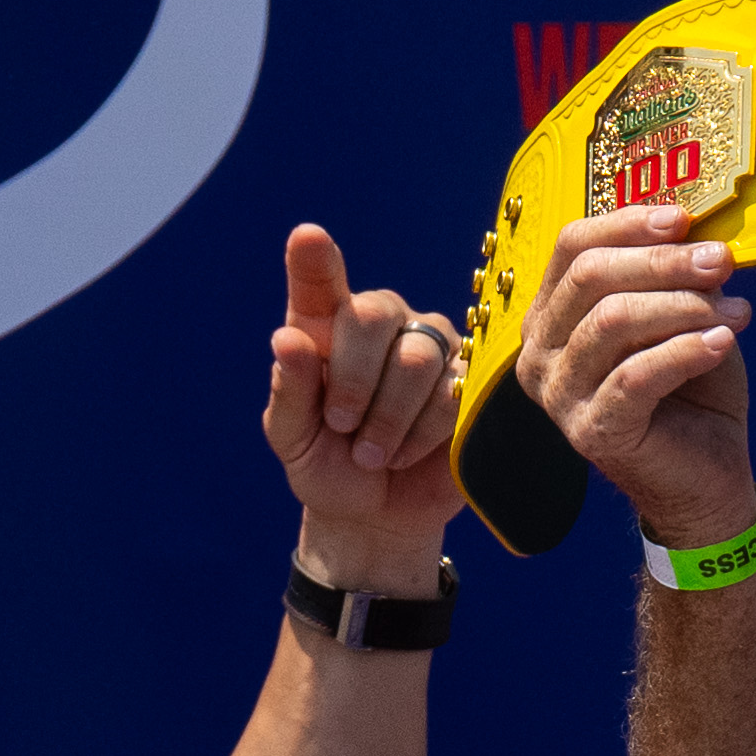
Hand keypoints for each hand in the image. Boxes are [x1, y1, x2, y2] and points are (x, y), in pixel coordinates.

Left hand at [265, 224, 462, 597]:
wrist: (377, 515)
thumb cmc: (327, 466)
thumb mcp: (292, 439)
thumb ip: (287, 391)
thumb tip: (287, 340)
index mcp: (325, 327)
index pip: (319, 283)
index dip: (314, 261)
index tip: (308, 239)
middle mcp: (380, 324)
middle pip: (373, 314)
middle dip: (353, 379)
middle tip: (340, 425)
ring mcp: (429, 347)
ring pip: (416, 358)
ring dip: (387, 417)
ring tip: (370, 453)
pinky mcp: (468, 382)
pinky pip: (451, 393)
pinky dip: (419, 434)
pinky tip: (403, 454)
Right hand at [512, 204, 755, 555]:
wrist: (708, 474)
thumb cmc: (692, 389)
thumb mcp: (684, 317)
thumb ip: (677, 277)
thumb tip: (693, 233)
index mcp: (551, 315)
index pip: (572, 247)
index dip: (627, 224)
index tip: (683, 219)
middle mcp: (539, 353)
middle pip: (591, 278)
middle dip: (663, 262)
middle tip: (721, 260)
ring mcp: (558, 395)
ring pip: (613, 321)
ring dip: (684, 306)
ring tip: (736, 312)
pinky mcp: (591, 432)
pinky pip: (635, 376)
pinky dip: (685, 351)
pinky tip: (723, 343)